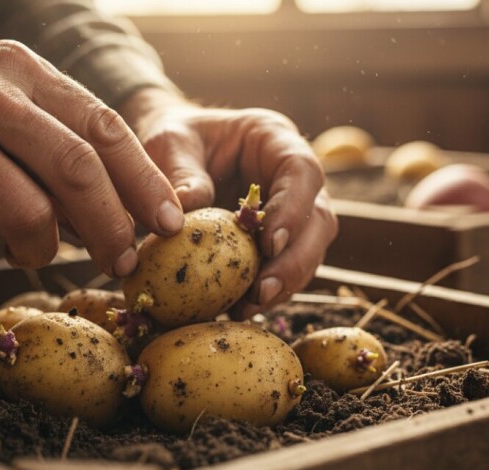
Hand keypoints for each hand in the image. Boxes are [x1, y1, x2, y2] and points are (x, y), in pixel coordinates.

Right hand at [0, 36, 183, 276]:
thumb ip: (53, 143)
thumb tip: (121, 211)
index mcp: (19, 71)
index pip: (104, 127)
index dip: (144, 181)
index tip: (169, 223)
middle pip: (78, 170)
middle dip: (111, 229)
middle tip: (121, 263)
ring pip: (28, 216)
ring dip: (37, 250)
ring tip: (23, 249)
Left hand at [121, 88, 337, 318]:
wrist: (170, 152)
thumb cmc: (174, 139)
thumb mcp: (169, 144)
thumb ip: (180, 173)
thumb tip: (178, 220)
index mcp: (275, 140)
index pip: (302, 171)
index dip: (293, 209)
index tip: (270, 243)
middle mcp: (294, 178)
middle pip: (319, 220)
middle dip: (295, 260)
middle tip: (262, 291)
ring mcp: (292, 212)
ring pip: (310, 252)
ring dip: (284, 284)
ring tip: (247, 309)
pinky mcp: (277, 242)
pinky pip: (284, 270)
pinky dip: (265, 292)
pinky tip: (237, 311)